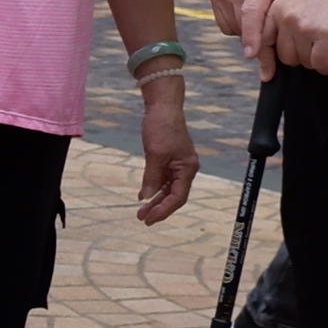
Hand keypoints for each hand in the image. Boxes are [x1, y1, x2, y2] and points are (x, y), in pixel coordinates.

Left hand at [134, 81, 198, 224]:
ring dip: (155, 200)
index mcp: (187, 169)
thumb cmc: (162, 128)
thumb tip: (146, 197)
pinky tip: (143, 196)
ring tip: (141, 211)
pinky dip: (153, 188)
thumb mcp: (154, 154)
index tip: (150, 219)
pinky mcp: (169, 161)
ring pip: (167, 190)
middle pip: (174, 196)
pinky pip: (162, 180)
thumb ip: (151, 177)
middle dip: (158, 208)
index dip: (164, 210)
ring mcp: (177, 166)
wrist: (163, 107)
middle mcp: (185, 170)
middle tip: (142, 219)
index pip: (178, 197)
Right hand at [214, 0, 314, 74]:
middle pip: (244, 26)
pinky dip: (239, 29)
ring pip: (235, 28)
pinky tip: (252, 19)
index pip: (252, 12)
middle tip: (270, 67)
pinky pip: (227, 25)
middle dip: (257, 48)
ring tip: (266, 26)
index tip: (252, 55)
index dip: (252, 35)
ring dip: (250, 36)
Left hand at [263, 0, 327, 73]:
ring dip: (316, 59)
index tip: (268, 75)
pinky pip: (320, 63)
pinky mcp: (325, 35)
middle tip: (315, 44)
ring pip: (304, 62)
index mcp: (276, 8)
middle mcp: (286, 16)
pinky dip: (327, 65)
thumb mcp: (296, 5)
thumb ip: (282, 27)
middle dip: (301, 56)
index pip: (262, 41)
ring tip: (326, 43)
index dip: (266, 60)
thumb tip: (269, 66)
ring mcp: (305, 25)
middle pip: (285, 57)